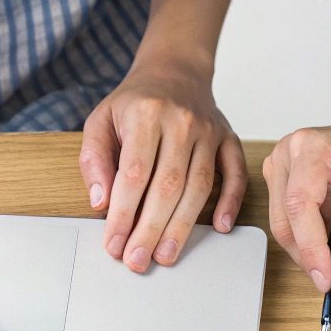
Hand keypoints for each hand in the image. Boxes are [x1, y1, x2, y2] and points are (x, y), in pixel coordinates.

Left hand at [80, 60, 245, 271]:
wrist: (174, 70)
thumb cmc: (135, 103)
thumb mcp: (100, 120)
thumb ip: (94, 160)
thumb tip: (100, 203)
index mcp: (146, 113)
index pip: (134, 173)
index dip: (123, 213)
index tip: (114, 243)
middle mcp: (181, 121)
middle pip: (168, 185)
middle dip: (151, 229)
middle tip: (138, 260)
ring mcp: (209, 131)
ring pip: (199, 186)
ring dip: (183, 226)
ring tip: (166, 255)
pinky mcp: (229, 139)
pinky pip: (235, 174)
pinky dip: (231, 202)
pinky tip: (220, 227)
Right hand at [263, 116, 330, 296]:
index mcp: (310, 146)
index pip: (299, 203)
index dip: (311, 246)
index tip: (328, 277)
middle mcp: (288, 159)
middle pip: (288, 225)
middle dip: (320, 262)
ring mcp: (284, 177)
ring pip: (291, 235)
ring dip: (323, 262)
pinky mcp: (288, 194)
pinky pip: (300, 233)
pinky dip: (324, 253)